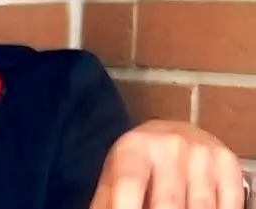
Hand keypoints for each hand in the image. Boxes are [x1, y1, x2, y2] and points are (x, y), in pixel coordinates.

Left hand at [89, 120, 244, 208]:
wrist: (175, 132)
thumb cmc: (140, 161)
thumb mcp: (117, 174)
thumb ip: (106, 201)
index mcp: (135, 147)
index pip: (130, 184)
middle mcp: (169, 145)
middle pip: (168, 204)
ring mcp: (201, 154)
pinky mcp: (227, 164)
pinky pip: (226, 205)